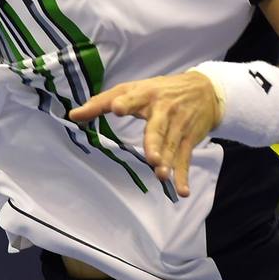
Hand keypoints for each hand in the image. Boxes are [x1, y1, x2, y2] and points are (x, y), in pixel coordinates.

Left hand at [69, 72, 220, 197]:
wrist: (205, 91)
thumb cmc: (159, 90)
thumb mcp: (133, 89)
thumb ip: (102, 102)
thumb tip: (73, 115)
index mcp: (145, 95)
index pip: (132, 98)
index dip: (125, 101)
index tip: (116, 108)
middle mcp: (163, 111)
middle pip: (157, 128)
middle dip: (154, 143)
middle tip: (152, 156)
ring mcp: (178, 126)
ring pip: (171, 146)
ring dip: (168, 162)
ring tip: (161, 175)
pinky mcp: (189, 139)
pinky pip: (185, 159)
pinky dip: (183, 175)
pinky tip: (181, 190)